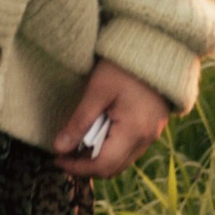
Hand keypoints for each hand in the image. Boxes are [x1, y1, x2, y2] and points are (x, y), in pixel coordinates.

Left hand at [51, 55, 171, 181]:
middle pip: (113, 168)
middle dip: (87, 166)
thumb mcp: (97, 90)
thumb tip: (59, 148)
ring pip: (122, 160)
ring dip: (99, 157)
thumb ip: (79, 122)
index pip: (103, 165)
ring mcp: (152, 133)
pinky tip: (98, 133)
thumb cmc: (124, 65)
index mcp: (134, 131)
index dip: (78, 167)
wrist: (156, 47)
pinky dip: (112, 148)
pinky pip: (130, 148)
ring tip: (78, 143)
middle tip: (65, 153)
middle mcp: (146, 138)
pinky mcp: (153, 126)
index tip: (58, 159)